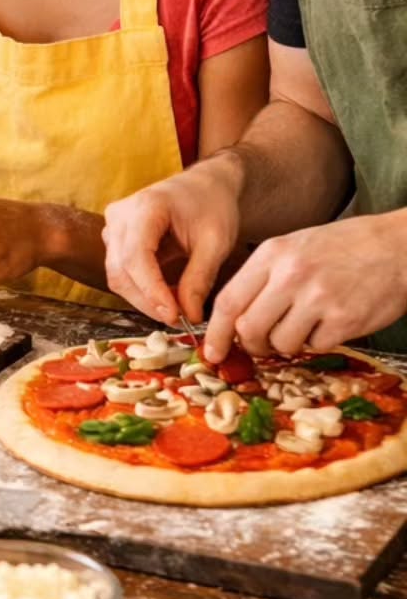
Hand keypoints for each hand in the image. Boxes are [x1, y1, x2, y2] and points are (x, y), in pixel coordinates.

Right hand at [103, 158, 242, 326]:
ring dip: (144, 298)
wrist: (205, 185)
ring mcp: (114, 226)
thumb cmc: (213, 206)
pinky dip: (142, 289)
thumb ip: (199, 280)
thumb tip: (189, 316)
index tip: (174, 316)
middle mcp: (120, 215)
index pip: (137, 257)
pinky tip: (166, 295)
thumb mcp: (216, 243)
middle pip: (122, 270)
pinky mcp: (116, 237)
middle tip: (179, 319)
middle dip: (149, 300)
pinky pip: (121, 271)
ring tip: (176, 307)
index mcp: (145, 207)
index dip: (152, 292)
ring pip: (117, 275)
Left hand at [202, 213, 406, 361]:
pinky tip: (331, 321)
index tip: (211, 352)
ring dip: (288, 344)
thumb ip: (264, 278)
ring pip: (281, 343)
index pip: (228, 301)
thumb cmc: (343, 248)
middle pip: (249, 328)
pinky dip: (319, 342)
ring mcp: (319, 299)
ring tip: (306, 324)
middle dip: (252, 345)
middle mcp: (291, 275)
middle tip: (263, 344)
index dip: (215, 333)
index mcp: (273, 254)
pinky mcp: (344, 320)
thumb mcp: (294, 247)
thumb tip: (234, 320)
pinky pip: (316, 347)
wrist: (397, 246)